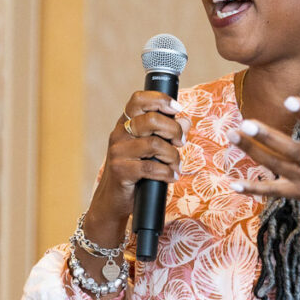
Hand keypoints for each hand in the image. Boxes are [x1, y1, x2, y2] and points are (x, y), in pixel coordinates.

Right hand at [84, 91, 190, 245]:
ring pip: (154, 144)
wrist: (113, 201)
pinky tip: (171, 177)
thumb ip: (168, 133)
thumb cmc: (136, 171)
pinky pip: (151, 167)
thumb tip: (186, 121)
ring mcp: (117, 152)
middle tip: (181, 142)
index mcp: (125, 124)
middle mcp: (119, 134)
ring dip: (172, 156)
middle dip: (174, 130)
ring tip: (175, 165)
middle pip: (151, 119)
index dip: (160, 99)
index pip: (138, 99)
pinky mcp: (120, 170)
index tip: (177, 108)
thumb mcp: (151, 149)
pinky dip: (167, 172)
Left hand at [226, 74, 299, 273]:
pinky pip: (273, 191)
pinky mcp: (299, 193)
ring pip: (276, 166)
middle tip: (247, 122)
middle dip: (268, 137)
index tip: (289, 99)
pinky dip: (253, 189)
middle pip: (290, 149)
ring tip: (231, 135)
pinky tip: (233, 183)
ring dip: (253, 151)